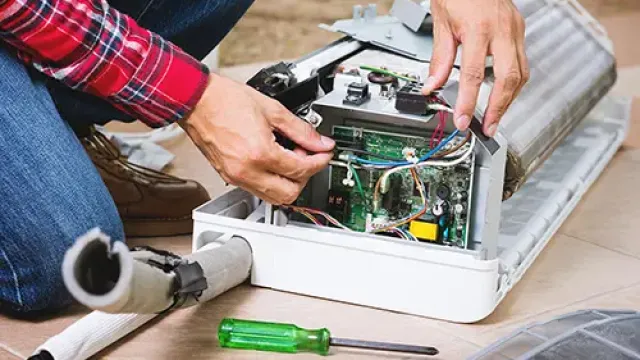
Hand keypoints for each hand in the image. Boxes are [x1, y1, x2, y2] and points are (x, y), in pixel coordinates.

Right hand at [179, 73, 334, 204]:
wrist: (196, 100)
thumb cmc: (225, 100)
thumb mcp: (272, 110)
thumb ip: (301, 129)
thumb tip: (320, 142)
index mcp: (260, 153)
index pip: (301, 170)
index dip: (319, 161)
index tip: (325, 153)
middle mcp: (247, 171)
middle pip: (290, 194)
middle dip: (305, 177)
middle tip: (308, 157)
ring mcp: (236, 177)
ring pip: (273, 198)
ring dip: (289, 182)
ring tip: (290, 158)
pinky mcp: (229, 177)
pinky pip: (258, 190)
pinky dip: (272, 182)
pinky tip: (275, 162)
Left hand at [422, 0, 528, 136]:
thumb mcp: (441, 21)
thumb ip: (439, 57)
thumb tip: (432, 85)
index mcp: (478, 28)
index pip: (474, 75)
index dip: (469, 102)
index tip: (463, 120)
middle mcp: (502, 30)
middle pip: (508, 78)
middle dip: (498, 108)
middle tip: (488, 128)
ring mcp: (514, 30)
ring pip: (520, 73)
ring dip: (508, 99)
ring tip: (495, 117)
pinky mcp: (519, 30)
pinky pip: (522, 63)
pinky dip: (513, 83)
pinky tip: (503, 94)